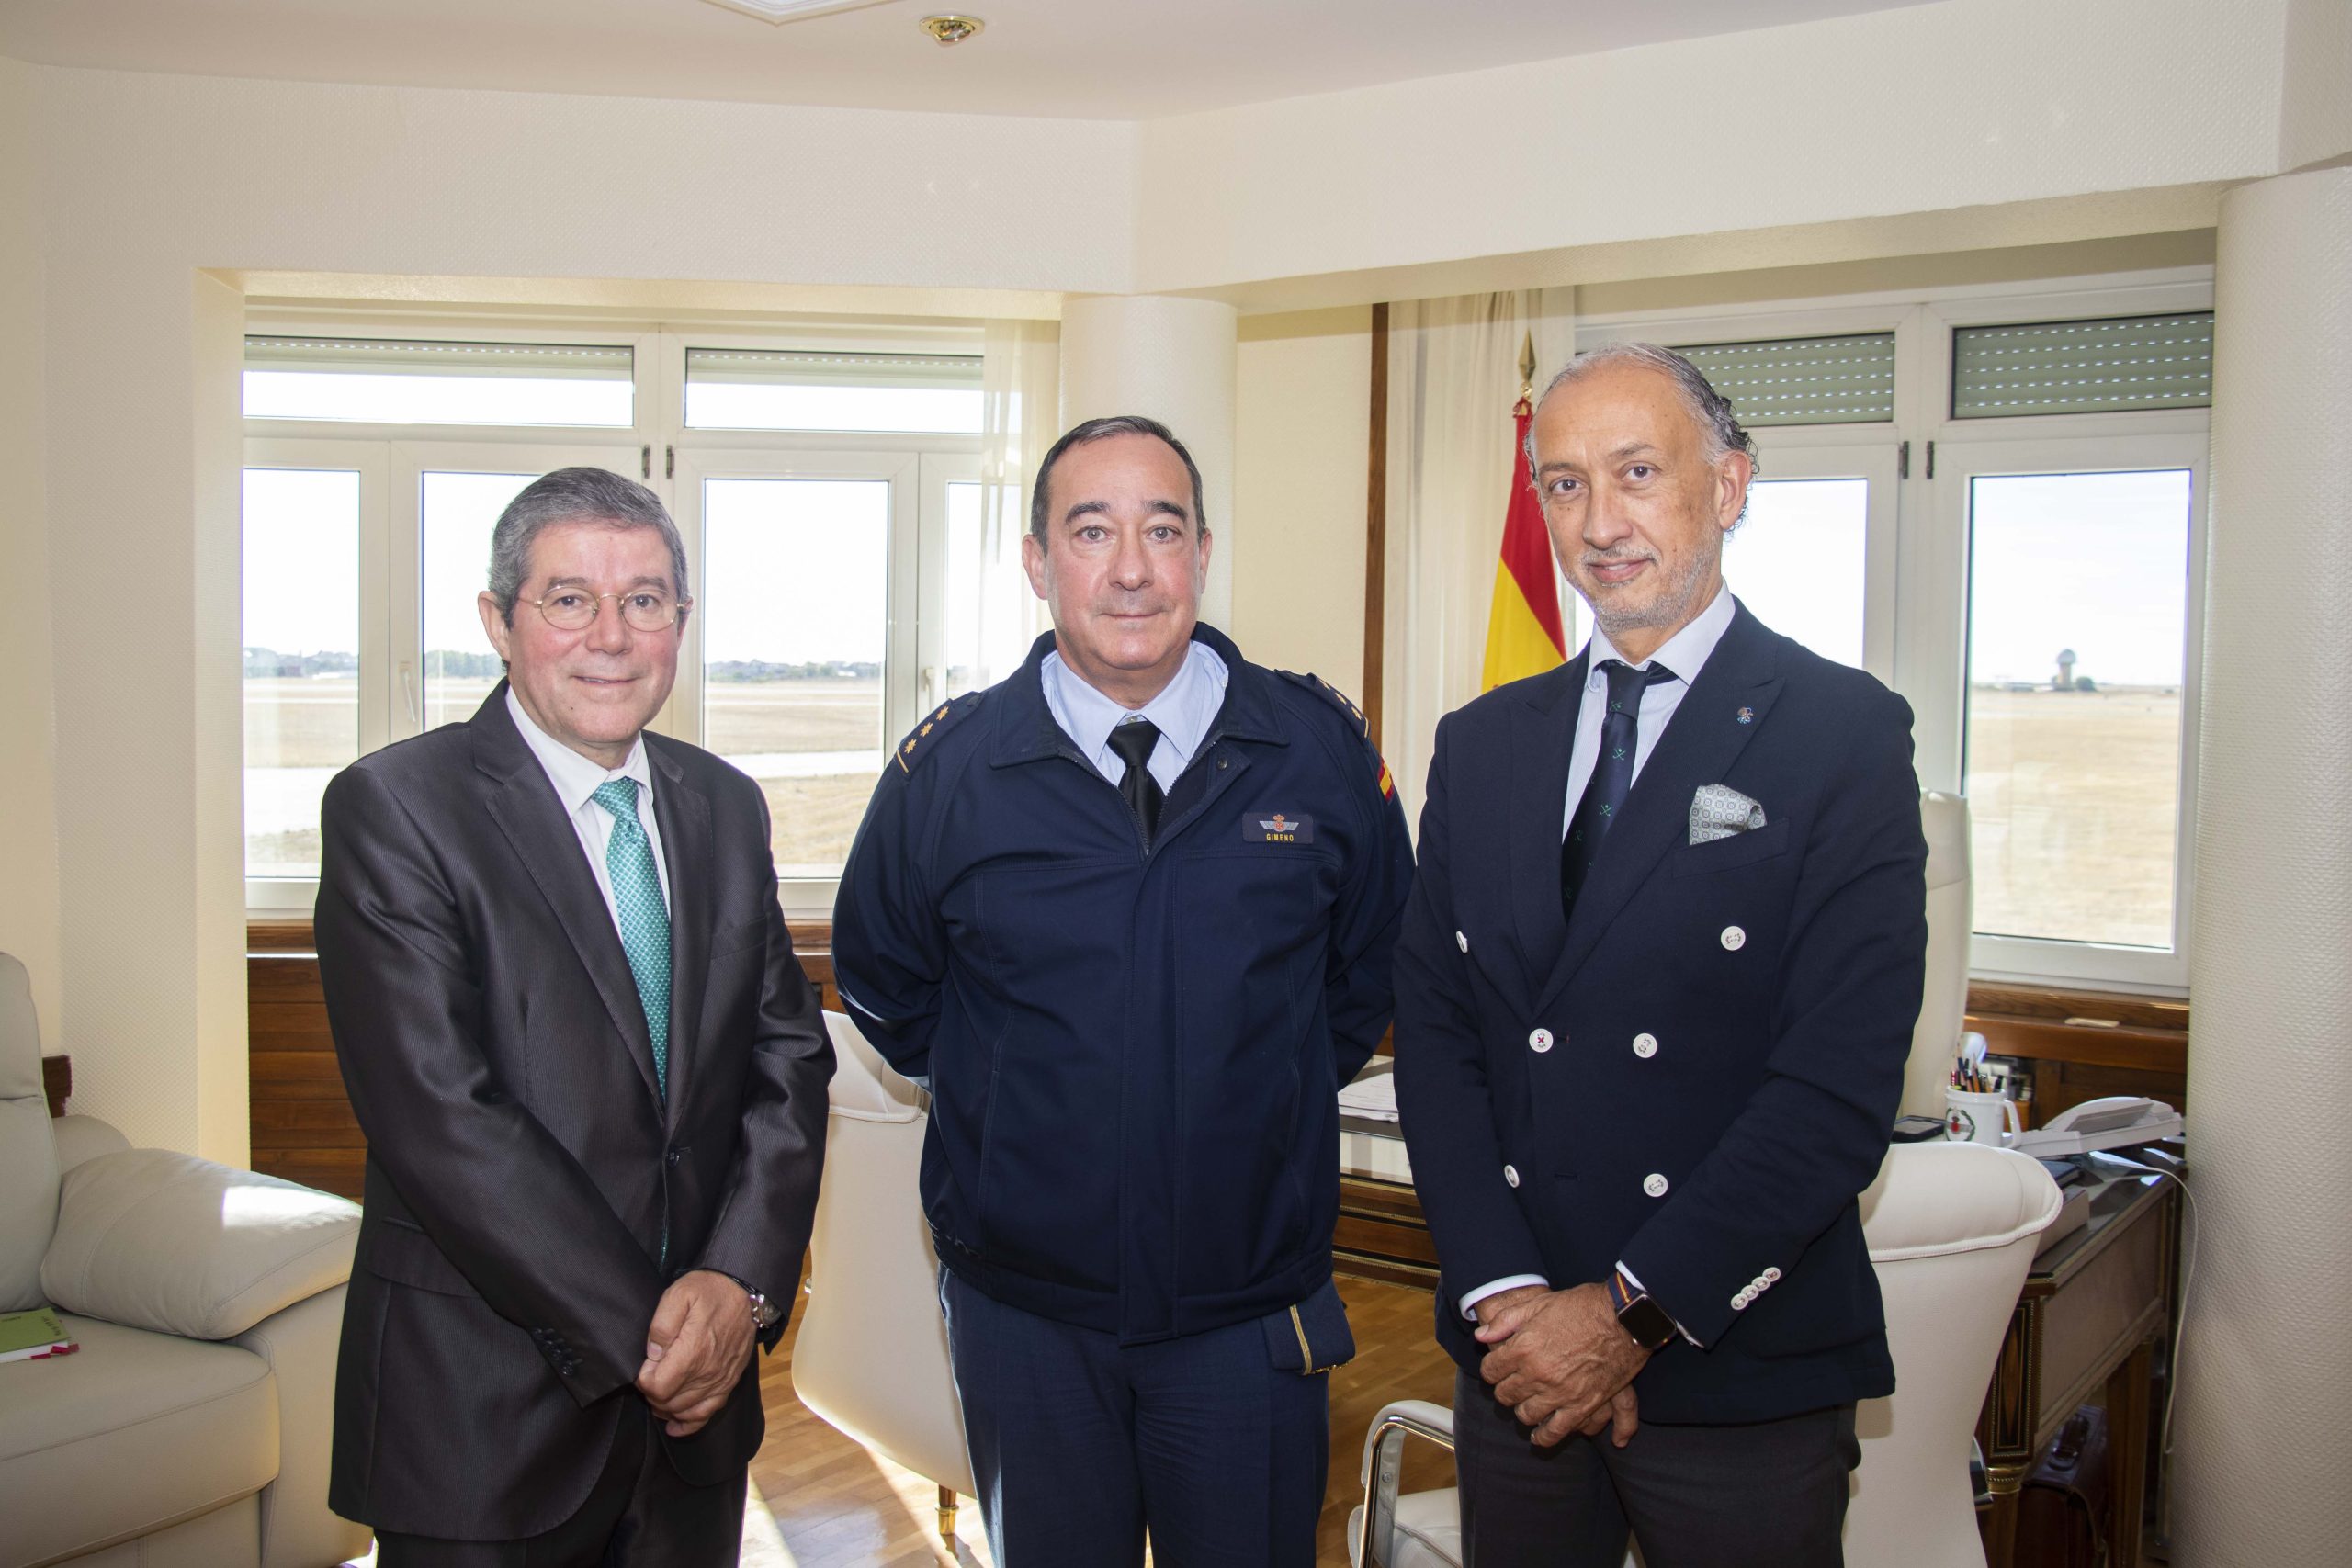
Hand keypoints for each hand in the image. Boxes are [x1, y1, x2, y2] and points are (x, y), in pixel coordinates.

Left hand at [636, 1270, 757, 1437]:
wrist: (745, 1290)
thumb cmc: (709, 1291)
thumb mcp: (679, 1295)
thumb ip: (661, 1325)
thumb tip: (652, 1355)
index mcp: (693, 1352)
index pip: (657, 1387)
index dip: (643, 1379)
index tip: (644, 1366)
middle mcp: (708, 1372)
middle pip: (669, 1402)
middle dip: (652, 1393)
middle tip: (651, 1375)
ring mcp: (720, 1380)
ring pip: (685, 1411)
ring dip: (666, 1407)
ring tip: (658, 1394)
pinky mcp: (729, 1382)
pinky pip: (708, 1413)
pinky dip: (690, 1424)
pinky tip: (675, 1425)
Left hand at [1474, 1282, 1648, 1445]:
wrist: (1624, 1318)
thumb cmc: (1581, 1306)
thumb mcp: (1539, 1304)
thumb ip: (1506, 1321)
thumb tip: (1481, 1336)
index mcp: (1523, 1347)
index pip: (1490, 1370)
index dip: (1491, 1368)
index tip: (1497, 1366)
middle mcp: (1537, 1374)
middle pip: (1505, 1394)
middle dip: (1505, 1388)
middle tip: (1511, 1383)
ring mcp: (1560, 1393)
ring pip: (1526, 1415)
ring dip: (1523, 1409)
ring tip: (1527, 1402)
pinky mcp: (1582, 1406)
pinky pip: (1555, 1431)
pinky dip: (1544, 1437)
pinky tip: (1539, 1434)